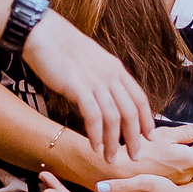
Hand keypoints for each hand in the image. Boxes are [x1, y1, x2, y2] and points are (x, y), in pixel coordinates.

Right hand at [23, 10, 154, 162]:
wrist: (43, 33)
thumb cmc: (62, 47)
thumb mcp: (92, 60)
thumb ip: (102, 78)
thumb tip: (105, 98)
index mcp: (116, 68)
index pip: (140, 98)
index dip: (147, 119)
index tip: (150, 136)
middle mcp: (110, 75)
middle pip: (131, 111)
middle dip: (135, 137)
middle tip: (136, 156)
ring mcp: (96, 81)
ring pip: (114, 118)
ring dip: (114, 142)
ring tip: (110, 159)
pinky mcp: (78, 87)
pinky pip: (93, 117)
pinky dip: (96, 135)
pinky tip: (95, 147)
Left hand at [39, 169, 189, 191]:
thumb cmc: (166, 190)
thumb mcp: (146, 186)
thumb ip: (122, 188)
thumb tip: (97, 188)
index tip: (46, 184)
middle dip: (57, 190)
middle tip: (42, 176)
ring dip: (65, 188)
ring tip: (50, 176)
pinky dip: (77, 187)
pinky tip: (71, 178)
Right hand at [111, 125, 192, 185]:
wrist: (115, 170)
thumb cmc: (138, 149)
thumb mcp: (163, 135)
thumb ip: (185, 132)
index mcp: (187, 161)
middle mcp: (184, 175)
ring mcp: (175, 182)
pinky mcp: (166, 185)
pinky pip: (183, 174)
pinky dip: (187, 164)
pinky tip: (183, 154)